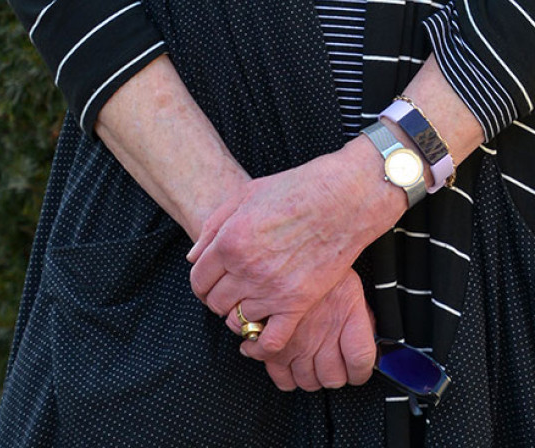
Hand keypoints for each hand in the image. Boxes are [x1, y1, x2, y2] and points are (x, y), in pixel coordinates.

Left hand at [187, 145, 401, 353]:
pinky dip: (260, 344)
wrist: (341, 199)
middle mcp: (246, 268)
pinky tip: (261, 333)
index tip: (212, 282)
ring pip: (237, 322)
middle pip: (215, 302)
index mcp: (230, 241)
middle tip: (232, 291)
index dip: (202, 283)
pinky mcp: (297, 303)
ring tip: (251, 303)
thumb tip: (193, 256)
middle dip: (219, 298)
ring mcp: (271, 289)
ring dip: (240, 316)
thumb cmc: (295, 190)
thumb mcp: (246, 194)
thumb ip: (214, 226)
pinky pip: (270, 340)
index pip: (199, 279)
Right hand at [237, 270, 375, 392]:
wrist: (283, 242)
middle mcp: (323, 334)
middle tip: (330, 361)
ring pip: (307, 381)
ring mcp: (296, 342)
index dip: (361, 370)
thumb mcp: (348, 281)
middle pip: (333, 378)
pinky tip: (289, 361)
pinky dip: (285, 376)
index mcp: (346, 315)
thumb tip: (370, 335)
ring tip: (309, 359)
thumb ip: (359, 313)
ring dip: (310, 375)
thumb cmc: (315, 257)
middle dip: (334, 374)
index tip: (358, 369)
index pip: (361, 361)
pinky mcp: (271, 344)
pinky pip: (282, 379)